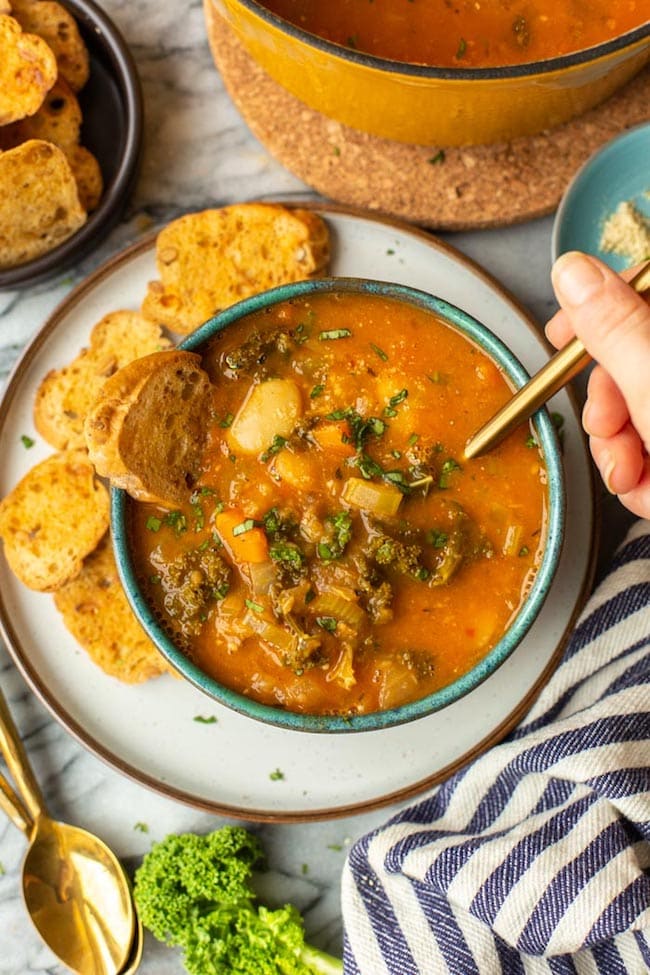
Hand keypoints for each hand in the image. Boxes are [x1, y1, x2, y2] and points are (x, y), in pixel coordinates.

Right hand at [546, 251, 649, 518]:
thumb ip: (615, 328)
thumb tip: (574, 271)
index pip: (648, 290)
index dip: (598, 309)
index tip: (562, 335)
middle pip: (636, 358)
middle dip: (610, 406)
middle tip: (608, 431)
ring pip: (639, 411)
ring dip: (623, 452)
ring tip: (636, 480)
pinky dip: (645, 478)